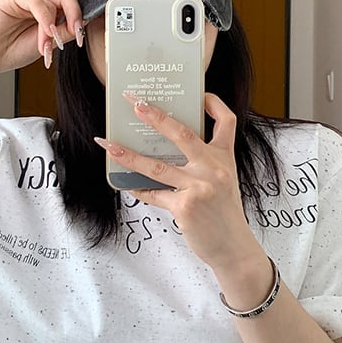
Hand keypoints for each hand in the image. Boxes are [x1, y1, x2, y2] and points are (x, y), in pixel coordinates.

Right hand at [0, 0, 104, 79]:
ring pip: (54, 0)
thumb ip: (66, 31)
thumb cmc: (15, 49)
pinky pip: (37, 2)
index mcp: (52, 9)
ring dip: (57, 26)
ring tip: (51, 45)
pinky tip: (45, 35)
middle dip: (76, 14)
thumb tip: (85, 22)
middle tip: (76, 34)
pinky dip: (44, 20)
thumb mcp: (50, 44)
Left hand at [95, 93, 267, 277]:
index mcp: (224, 158)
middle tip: (133, 103)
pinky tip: (124, 184)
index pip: (226, 121)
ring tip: (108, 144)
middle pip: (181, 133)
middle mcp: (213, 168)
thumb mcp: (224, 182)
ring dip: (127, 155)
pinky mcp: (185, 207)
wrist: (234, 248)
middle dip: (154, 116)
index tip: (200, 94)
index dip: (214, 103)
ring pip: (155, 165)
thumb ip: (203, 165)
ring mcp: (199, 187)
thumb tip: (164, 152)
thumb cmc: (225, 215)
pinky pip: (153, 194)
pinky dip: (137, 189)